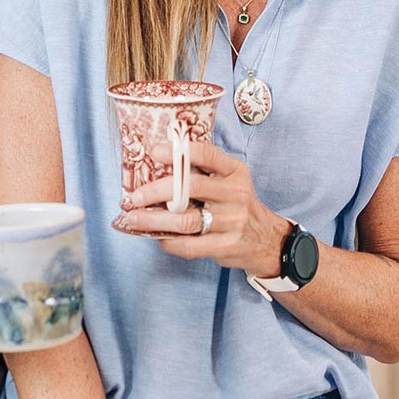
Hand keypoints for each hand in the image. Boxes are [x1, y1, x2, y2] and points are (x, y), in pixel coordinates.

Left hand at [125, 141, 288, 272]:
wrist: (265, 238)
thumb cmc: (234, 203)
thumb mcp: (227, 180)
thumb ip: (201, 171)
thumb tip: (154, 163)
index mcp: (234, 171)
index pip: (207, 155)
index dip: (179, 152)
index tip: (153, 152)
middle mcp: (235, 194)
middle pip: (191, 188)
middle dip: (157, 191)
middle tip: (135, 196)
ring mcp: (233, 222)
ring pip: (186, 220)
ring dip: (154, 220)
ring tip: (134, 218)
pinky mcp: (227, 246)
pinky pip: (191, 246)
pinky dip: (170, 242)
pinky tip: (158, 238)